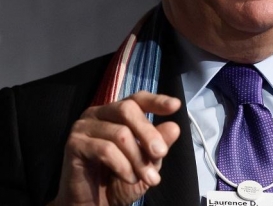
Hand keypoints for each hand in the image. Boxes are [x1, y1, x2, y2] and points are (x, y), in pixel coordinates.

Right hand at [50, 91, 180, 205]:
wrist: (96, 205)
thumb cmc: (121, 180)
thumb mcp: (148, 162)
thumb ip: (160, 143)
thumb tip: (174, 127)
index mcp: (116, 113)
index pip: (137, 99)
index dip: (156, 101)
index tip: (176, 106)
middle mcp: (98, 114)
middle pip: (127, 110)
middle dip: (148, 133)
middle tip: (161, 154)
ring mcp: (83, 127)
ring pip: (119, 133)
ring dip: (138, 159)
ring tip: (148, 177)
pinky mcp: (74, 144)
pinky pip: (105, 150)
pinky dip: (123, 166)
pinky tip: (129, 178)